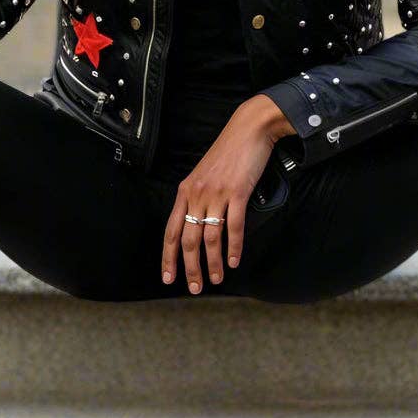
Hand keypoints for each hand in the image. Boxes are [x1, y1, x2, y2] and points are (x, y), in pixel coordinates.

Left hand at [160, 100, 282, 293]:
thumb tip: (198, 223)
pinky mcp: (237, 192)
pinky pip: (233, 226)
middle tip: (195, 287)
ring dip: (213, 262)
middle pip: (188, 239)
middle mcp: (196, 194)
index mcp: (185, 191)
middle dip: (190, 267)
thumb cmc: (229, 153)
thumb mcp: (205, 175)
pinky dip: (234, 247)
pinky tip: (234, 261)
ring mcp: (216, 193)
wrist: (249, 130)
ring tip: (216, 279)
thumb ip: (198, 197)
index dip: (168, 256)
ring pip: (210, 237)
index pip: (170, 230)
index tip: (168, 277)